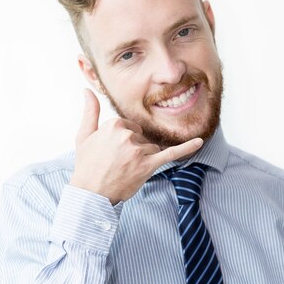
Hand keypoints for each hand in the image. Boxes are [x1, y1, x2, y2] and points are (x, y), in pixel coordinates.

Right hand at [69, 89, 203, 203]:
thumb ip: (90, 111)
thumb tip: (87, 90)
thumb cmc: (86, 165)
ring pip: (151, 149)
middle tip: (117, 163)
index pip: (130, 127)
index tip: (113, 152)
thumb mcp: (84, 135)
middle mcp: (128, 136)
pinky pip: (171, 153)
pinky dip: (186, 147)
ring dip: (143, 159)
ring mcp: (139, 151)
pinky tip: (199, 142)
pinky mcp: (148, 165)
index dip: (124, 141)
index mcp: (114, 125)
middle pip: (142, 138)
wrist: (91, 193)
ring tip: (125, 170)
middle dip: (134, 149)